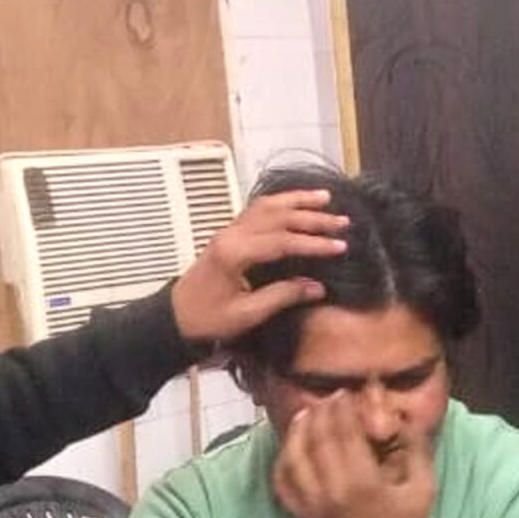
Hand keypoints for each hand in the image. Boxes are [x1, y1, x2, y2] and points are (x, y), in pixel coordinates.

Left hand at [169, 188, 348, 344]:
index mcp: (235, 253)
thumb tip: (317, 287)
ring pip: (267, 206)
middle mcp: (232, 234)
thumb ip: (282, 297)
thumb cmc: (208, 319)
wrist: (176, 316)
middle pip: (278, 217)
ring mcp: (229, 230)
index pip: (282, 241)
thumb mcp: (247, 314)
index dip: (313, 243)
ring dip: (298, 201)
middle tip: (342, 222)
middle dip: (313, 218)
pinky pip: (257, 210)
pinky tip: (297, 202)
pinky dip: (281, 203)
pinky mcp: (229, 233)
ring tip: (326, 198)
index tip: (339, 247)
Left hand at [272, 392, 434, 517]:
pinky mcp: (302, 517)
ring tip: (305, 414)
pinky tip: (291, 446)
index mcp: (364, 483)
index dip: (342, 408)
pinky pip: (283, 484)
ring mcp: (313, 506)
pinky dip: (283, 461)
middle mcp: (333, 492)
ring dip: (298, 431)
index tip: (344, 393)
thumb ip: (417, 449)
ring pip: (295, 458)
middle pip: (318, 439)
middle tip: (326, 398)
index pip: (345, 433)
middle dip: (321, 413)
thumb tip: (406, 416)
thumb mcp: (424, 488)